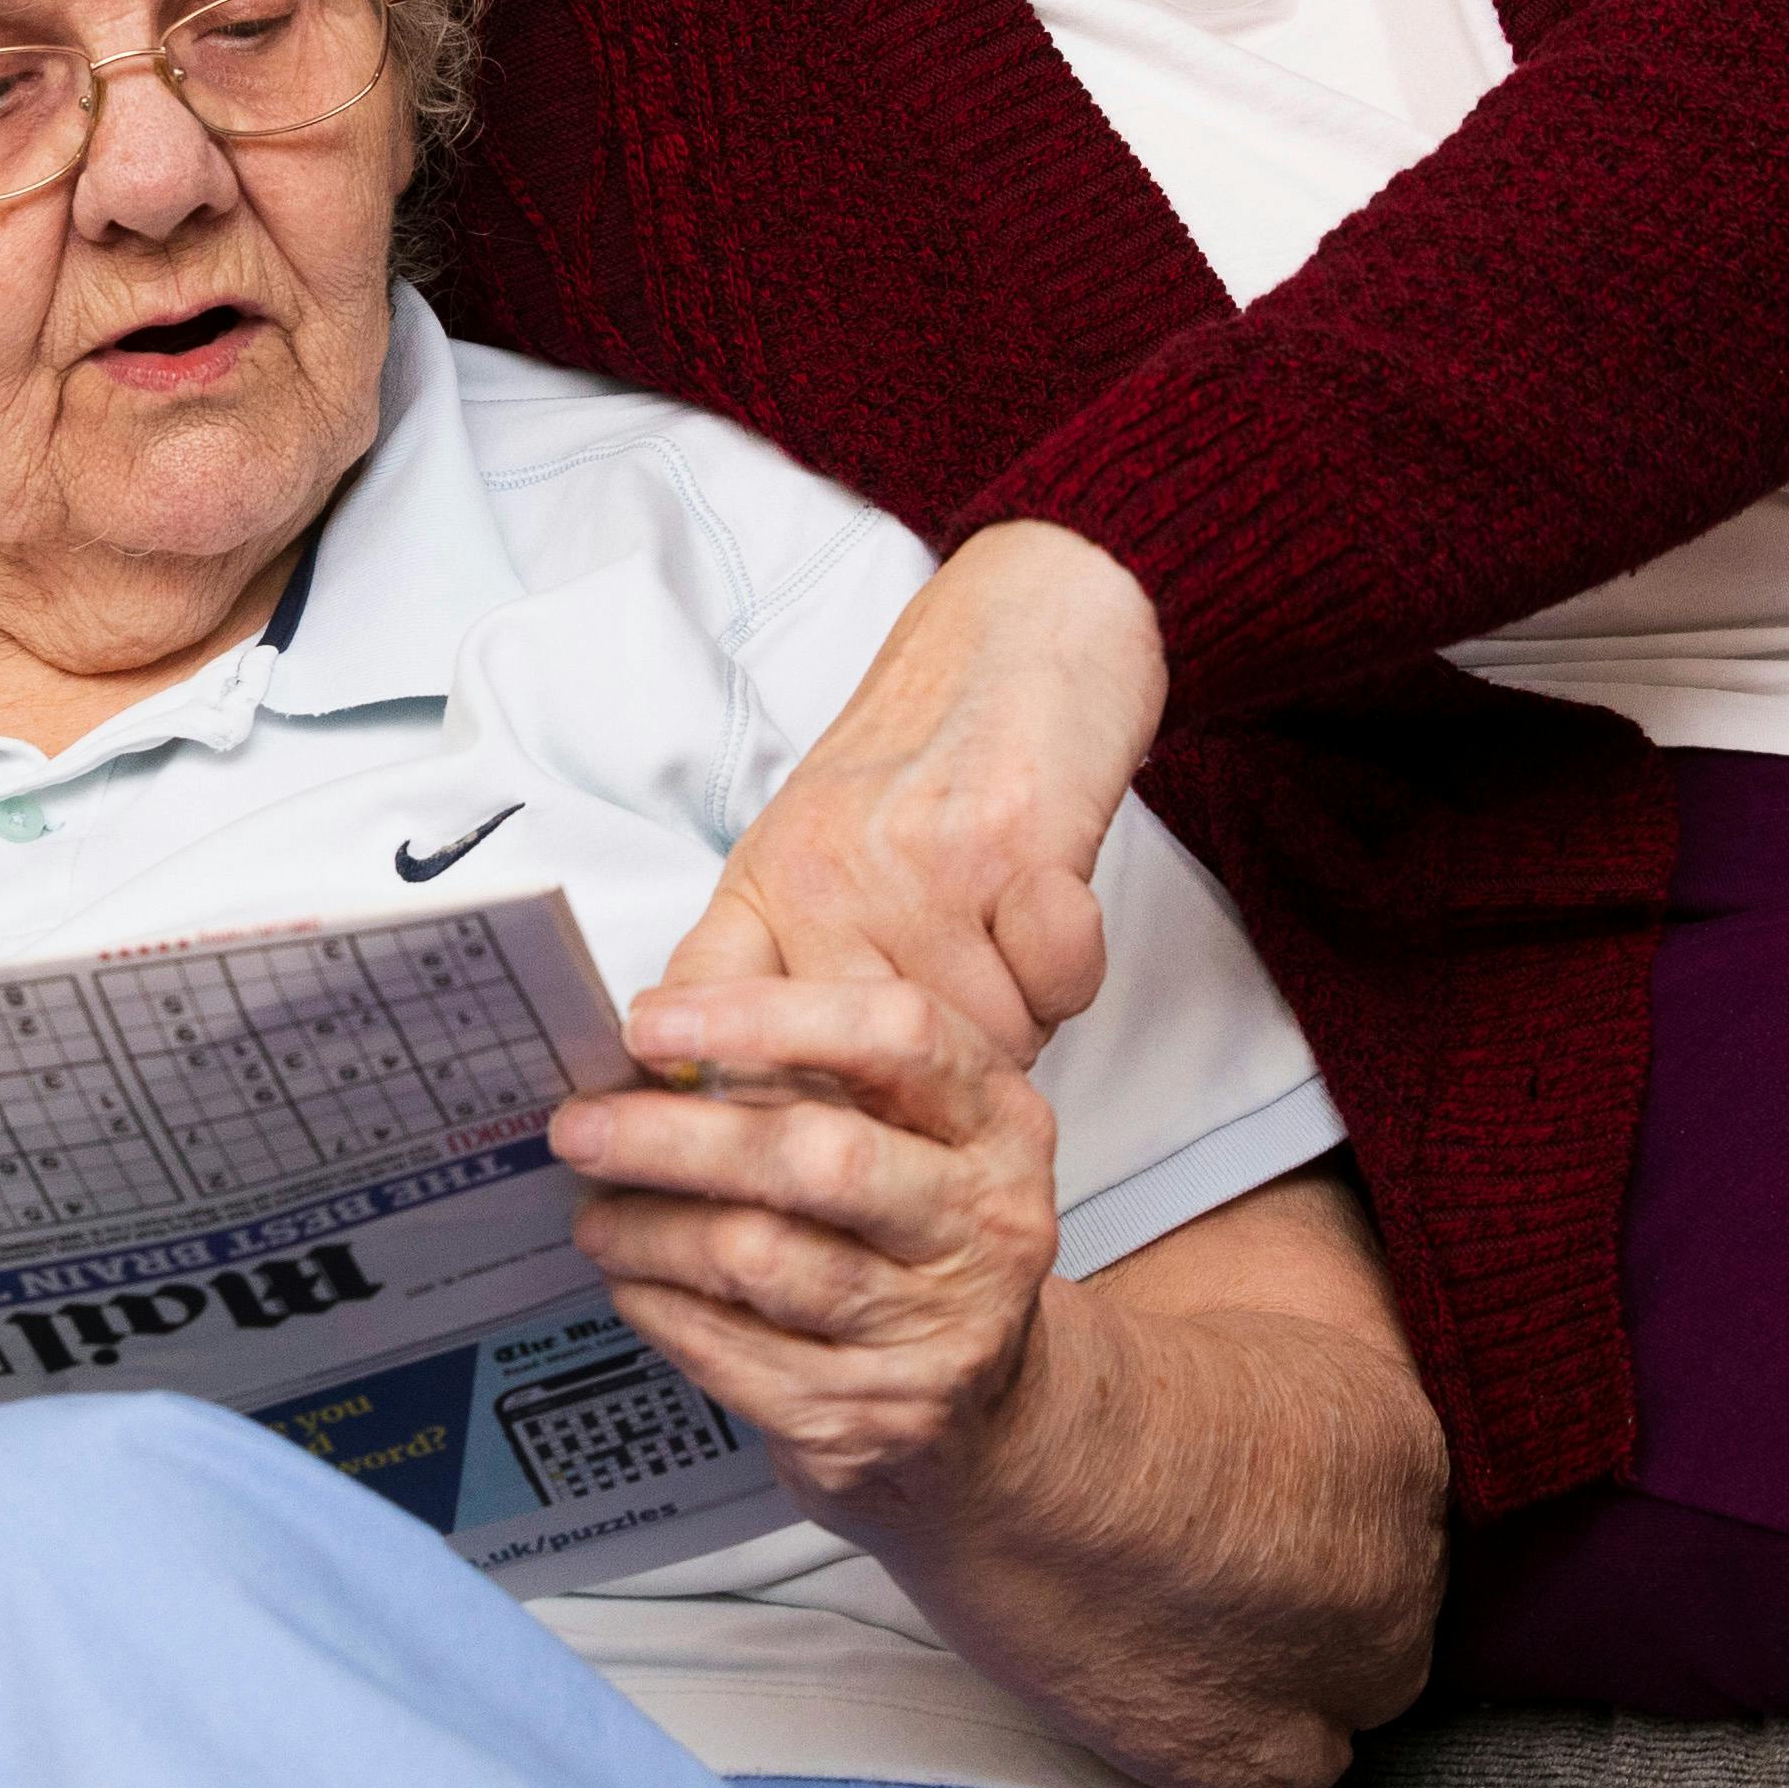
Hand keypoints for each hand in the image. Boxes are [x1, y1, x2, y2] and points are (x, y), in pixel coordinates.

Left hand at [557, 968, 1064, 1524]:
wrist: (982, 1417)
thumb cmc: (918, 1241)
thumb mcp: (907, 1132)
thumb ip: (807, 1060)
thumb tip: (664, 1024)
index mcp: (999, 1125)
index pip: (896, 1034)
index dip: (762, 1016)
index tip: (651, 1025)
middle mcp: (984, 1224)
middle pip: (818, 1156)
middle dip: (674, 1136)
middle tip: (582, 1128)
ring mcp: (934, 1330)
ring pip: (757, 1259)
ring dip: (648, 1230)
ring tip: (598, 1216)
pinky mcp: (869, 1415)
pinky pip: (729, 1348)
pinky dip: (659, 1306)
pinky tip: (636, 1281)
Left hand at [674, 522, 1167, 1063]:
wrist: (1018, 632)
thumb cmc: (918, 759)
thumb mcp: (803, 852)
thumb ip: (764, 967)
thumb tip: (720, 1101)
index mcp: (769, 884)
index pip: (717, 1023)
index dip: (731, 1104)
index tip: (750, 1156)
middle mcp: (831, 876)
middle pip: (879, 1070)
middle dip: (928, 1082)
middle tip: (949, 1033)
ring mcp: (923, 863)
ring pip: (985, 1041)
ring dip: (1013, 1021)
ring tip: (1003, 941)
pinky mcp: (1020, 847)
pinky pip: (1061, 986)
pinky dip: (1071, 972)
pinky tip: (1047, 908)